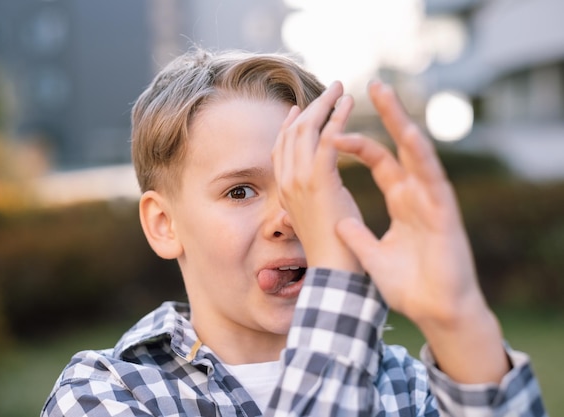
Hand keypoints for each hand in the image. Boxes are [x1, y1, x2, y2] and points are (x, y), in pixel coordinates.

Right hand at [272, 81, 362, 272]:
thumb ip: (307, 198)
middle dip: (312, 107)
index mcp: (285, 189)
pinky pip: (327, 140)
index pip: (281, 148)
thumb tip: (306, 192)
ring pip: (307, 131)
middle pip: (293, 133)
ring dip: (325, 105)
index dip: (290, 125)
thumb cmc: (330, 247)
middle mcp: (287, 181)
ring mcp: (300, 180)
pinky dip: (337, 118)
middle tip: (332, 89)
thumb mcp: (313, 216)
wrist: (334, 269)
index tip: (301, 108)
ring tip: (342, 89)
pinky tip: (349, 104)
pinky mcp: (320, 180)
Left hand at [334, 80, 507, 382]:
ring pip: (414, 151)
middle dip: (384, 113)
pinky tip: (408, 132)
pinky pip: (431, 177)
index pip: (375, 159)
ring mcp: (430, 199)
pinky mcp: (444, 211)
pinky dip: (419, 154)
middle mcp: (415, 193)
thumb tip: (338, 221)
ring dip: (400, 120)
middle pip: (396, 145)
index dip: (355, 139)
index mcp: (400, 199)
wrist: (436, 310)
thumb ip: (358, 235)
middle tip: (368, 83)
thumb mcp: (374, 254)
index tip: (332, 120)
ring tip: (384, 92)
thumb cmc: (410, 285)